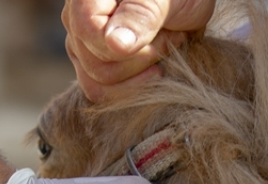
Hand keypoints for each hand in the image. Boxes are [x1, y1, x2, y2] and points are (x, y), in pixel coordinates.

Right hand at [63, 0, 215, 100]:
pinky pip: (103, 92)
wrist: (192, 2)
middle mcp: (75, 18)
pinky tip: (156, 66)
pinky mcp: (95, 63)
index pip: (88, 31)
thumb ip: (140, 16)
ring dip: (139, 76)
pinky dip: (134, 86)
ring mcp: (82, 44)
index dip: (127, 47)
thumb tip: (114, 45)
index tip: (164, 34)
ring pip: (95, 85)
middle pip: (93, 64)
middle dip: (140, 61)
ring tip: (164, 49)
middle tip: (172, 38)